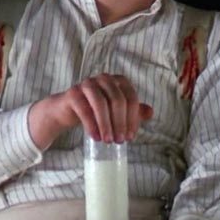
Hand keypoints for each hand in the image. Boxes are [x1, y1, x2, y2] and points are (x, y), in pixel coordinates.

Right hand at [27, 73, 152, 148]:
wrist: (67, 110)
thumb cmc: (97, 110)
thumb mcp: (117, 110)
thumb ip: (134, 110)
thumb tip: (151, 112)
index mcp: (119, 81)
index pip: (131, 99)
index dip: (133, 119)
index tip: (131, 137)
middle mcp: (105, 78)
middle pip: (118, 101)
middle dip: (120, 123)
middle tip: (120, 141)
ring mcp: (88, 84)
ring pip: (101, 104)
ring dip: (106, 125)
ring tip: (108, 141)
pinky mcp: (73, 93)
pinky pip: (84, 109)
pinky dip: (92, 125)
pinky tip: (96, 137)